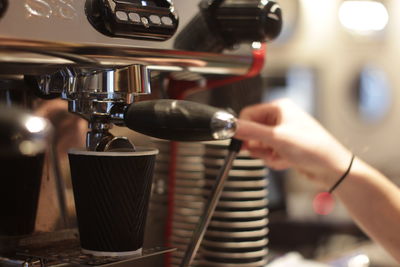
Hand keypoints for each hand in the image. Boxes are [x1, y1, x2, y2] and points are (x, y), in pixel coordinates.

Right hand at [235, 99, 351, 188]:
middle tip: (264, 151)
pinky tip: (285, 161)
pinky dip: (273, 160)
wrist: (332, 168)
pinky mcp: (285, 147)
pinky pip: (268, 153)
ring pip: (259, 144)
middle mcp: (280, 118)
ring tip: (279, 156)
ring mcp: (283, 133)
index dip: (243, 129)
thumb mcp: (277, 138)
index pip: (248, 114)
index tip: (240, 141)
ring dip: (266, 154)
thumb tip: (231, 126)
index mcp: (279, 108)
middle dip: (258, 145)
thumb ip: (251, 131)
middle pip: (253, 131)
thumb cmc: (313, 148)